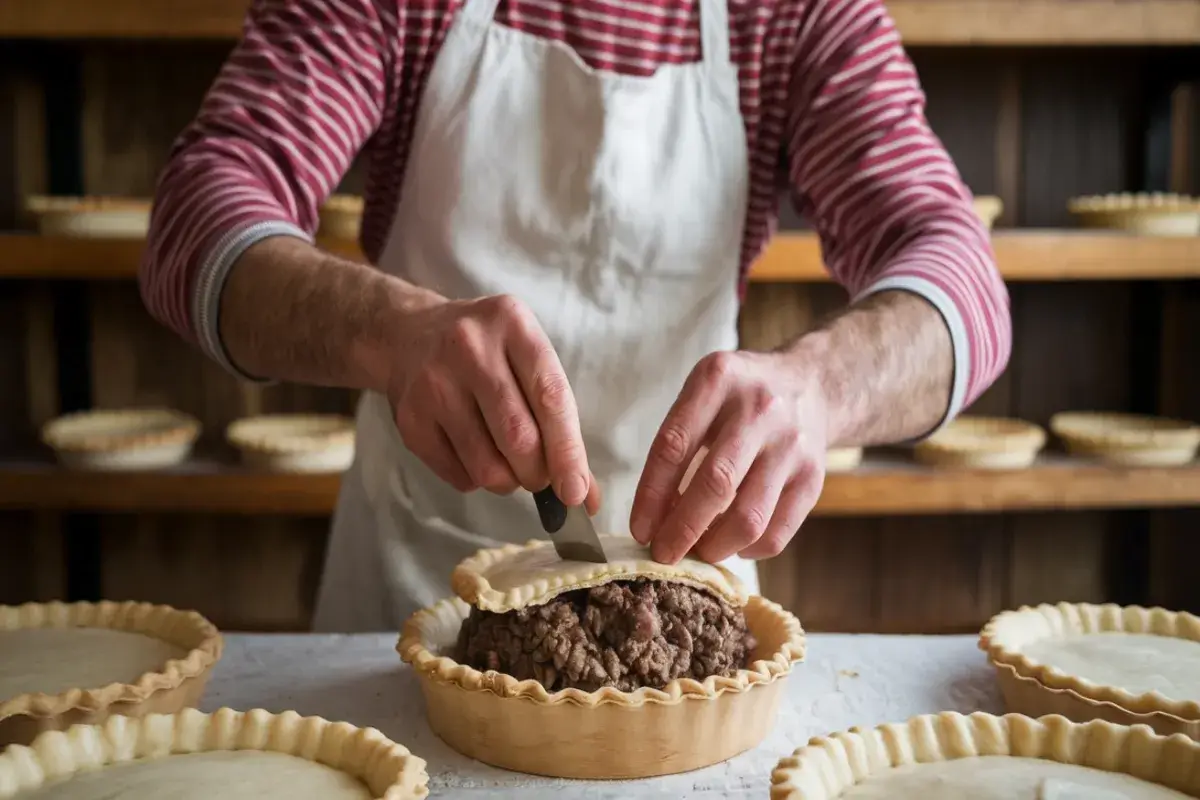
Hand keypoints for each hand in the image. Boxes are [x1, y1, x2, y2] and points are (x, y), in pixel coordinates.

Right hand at [385, 292, 598, 509]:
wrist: (408, 335)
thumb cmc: (486, 354)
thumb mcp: (526, 360)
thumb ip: (559, 420)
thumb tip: (587, 494)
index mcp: (513, 325)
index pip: (550, 397)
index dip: (568, 451)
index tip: (576, 490)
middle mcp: (470, 348)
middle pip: (518, 436)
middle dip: (538, 473)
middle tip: (541, 477)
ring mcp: (434, 382)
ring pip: (486, 465)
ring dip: (508, 482)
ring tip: (508, 465)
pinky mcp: (410, 417)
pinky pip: (458, 475)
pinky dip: (476, 480)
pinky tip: (473, 453)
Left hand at [629, 350, 826, 563]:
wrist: (809, 384)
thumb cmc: (739, 398)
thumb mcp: (703, 393)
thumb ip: (678, 443)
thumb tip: (654, 518)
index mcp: (718, 381)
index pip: (674, 446)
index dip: (651, 495)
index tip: (640, 529)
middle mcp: (759, 410)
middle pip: (715, 484)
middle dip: (682, 530)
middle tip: (663, 553)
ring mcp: (791, 444)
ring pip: (750, 517)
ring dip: (716, 547)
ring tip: (698, 552)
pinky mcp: (813, 476)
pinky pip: (778, 532)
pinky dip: (749, 550)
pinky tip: (733, 544)